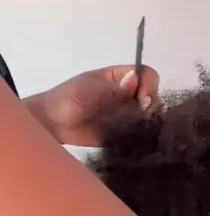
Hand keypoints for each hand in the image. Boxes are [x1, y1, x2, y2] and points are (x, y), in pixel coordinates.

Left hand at [25, 65, 158, 146]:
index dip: (149, 85)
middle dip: (150, 107)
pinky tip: (132, 140)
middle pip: (152, 97)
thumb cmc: (65, 99)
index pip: (146, 75)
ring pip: (148, 117)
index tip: (142, 100)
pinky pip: (137, 134)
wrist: (51, 124)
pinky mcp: (122, 133)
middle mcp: (127, 95)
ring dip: (146, 123)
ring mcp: (126, 115)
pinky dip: (139, 137)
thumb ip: (112, 87)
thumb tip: (135, 79)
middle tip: (139, 117)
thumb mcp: (88, 89)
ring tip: (134, 130)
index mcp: (120, 78)